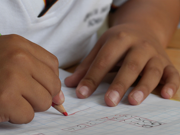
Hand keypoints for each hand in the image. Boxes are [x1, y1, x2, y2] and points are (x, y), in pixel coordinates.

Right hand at [0, 35, 63, 123]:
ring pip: (44, 101)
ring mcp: (12, 77)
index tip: (41, 85)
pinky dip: (17, 116)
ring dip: (29, 105)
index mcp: (20, 45)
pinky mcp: (4, 98)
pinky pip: (28, 115)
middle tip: (22, 93)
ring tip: (12, 98)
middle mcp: (18, 57)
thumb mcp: (13, 61)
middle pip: (53, 84)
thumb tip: (60, 98)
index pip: (53, 64)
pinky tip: (3, 106)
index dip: (50, 79)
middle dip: (41, 94)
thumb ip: (40, 74)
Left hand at [65, 24, 179, 105]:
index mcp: (120, 39)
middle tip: (109, 102)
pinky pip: (172, 74)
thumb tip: (70, 84)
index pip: (104, 60)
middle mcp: (140, 45)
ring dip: (143, 86)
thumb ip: (87, 66)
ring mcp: (155, 54)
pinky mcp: (166, 63)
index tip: (82, 94)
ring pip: (152, 71)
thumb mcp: (101, 47)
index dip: (92, 78)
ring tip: (132, 101)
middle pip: (130, 65)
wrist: (143, 28)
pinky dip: (171, 85)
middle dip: (119, 84)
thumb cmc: (119, 41)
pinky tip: (165, 95)